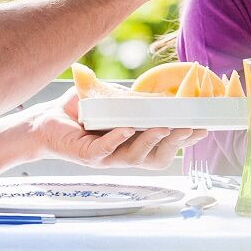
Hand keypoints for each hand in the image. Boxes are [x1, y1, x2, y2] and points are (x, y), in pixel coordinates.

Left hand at [27, 89, 205, 169]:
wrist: (46, 120)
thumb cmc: (82, 111)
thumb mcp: (115, 102)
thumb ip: (135, 101)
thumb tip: (163, 92)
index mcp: (134, 145)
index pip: (166, 148)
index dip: (185, 141)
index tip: (204, 128)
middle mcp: (123, 156)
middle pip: (156, 158)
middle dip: (176, 144)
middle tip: (191, 128)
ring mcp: (105, 158)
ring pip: (135, 157)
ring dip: (151, 142)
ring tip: (165, 127)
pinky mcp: (85, 156)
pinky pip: (104, 151)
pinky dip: (117, 140)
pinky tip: (128, 128)